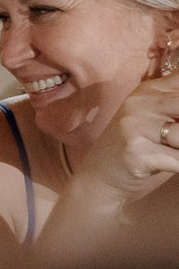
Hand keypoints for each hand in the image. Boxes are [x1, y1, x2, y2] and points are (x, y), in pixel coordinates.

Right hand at [70, 75, 178, 205]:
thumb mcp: (153, 117)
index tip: (176, 119)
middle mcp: (140, 104)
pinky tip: (172, 165)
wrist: (98, 178)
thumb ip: (174, 103)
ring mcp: (135, 127)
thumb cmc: (137, 148)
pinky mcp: (137, 153)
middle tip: (176, 139)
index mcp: (149, 90)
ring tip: (171, 151)